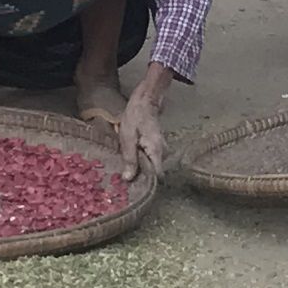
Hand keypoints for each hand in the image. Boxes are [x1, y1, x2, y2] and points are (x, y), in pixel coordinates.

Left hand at [118, 64, 174, 178]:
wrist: (145, 101)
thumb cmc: (135, 117)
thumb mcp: (127, 138)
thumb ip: (129, 158)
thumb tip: (128, 178)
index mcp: (156, 151)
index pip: (157, 176)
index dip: (146, 183)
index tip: (133, 187)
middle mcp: (163, 153)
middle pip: (154, 173)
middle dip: (140, 177)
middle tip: (124, 179)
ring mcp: (162, 150)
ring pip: (151, 166)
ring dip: (140, 168)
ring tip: (125, 169)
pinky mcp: (157, 147)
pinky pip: (150, 159)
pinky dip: (141, 161)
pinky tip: (131, 159)